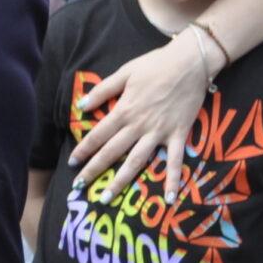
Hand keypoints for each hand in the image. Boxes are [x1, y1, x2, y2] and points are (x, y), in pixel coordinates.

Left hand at [71, 34, 210, 204]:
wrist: (190, 62)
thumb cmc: (156, 65)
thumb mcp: (124, 72)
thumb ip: (103, 90)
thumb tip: (81, 106)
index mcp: (124, 110)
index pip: (98, 135)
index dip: (84, 150)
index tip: (72, 163)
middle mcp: (139, 125)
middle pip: (112, 152)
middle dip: (94, 170)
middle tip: (79, 187)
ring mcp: (159, 132)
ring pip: (136, 161)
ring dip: (121, 181)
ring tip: (107, 198)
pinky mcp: (179, 135)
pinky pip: (175, 161)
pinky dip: (172, 180)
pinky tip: (168, 199)